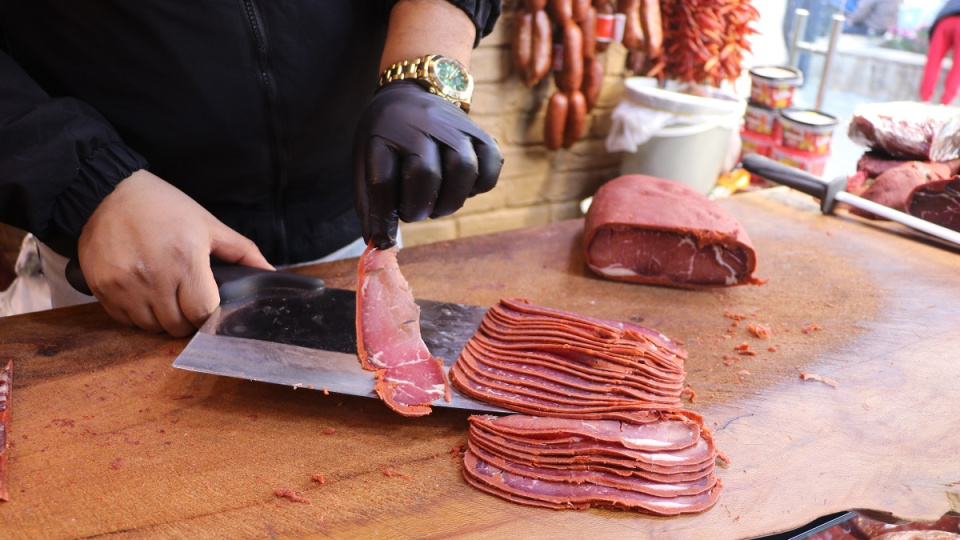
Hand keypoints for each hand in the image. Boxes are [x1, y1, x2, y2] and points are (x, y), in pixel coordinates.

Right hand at [77, 170, 273, 335]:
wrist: (106, 193)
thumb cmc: (162, 206)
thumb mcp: (207, 223)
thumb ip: (242, 251)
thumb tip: (269, 272)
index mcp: (186, 259)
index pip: (203, 313)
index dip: (210, 314)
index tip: (209, 304)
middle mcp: (154, 277)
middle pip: (178, 326)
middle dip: (188, 318)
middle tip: (187, 298)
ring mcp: (125, 286)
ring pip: (152, 328)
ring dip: (162, 319)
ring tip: (164, 294)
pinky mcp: (102, 289)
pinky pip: (126, 320)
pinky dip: (138, 315)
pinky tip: (143, 293)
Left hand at [353, 81, 502, 248]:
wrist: (409, 95)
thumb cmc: (386, 139)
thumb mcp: (366, 161)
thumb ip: (372, 203)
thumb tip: (381, 245)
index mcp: (384, 132)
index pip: (383, 181)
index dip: (384, 218)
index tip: (384, 238)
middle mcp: (422, 124)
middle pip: (426, 173)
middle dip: (419, 207)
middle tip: (414, 213)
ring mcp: (455, 125)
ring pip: (464, 169)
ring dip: (450, 201)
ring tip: (437, 207)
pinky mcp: (479, 132)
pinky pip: (491, 165)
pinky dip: (480, 186)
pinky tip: (461, 189)